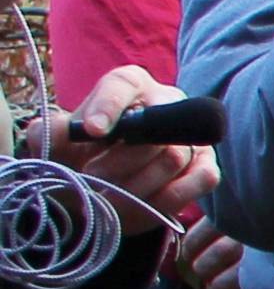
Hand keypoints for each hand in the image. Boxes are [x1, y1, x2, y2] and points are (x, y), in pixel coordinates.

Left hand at [35, 63, 208, 226]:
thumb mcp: (56, 144)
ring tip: (110, 197)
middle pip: (157, 125)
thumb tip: (68, 130)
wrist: (104, 185)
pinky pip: (202, 179)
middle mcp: (166, 101)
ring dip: (138, 185)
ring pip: (175, 157)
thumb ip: (51, 133)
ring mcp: (191, 134)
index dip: (109, 106)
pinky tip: (144, 204)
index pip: (123, 84)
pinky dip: (171, 196)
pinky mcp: (207, 165)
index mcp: (127, 86)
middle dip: (120, 160)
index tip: (92, 132)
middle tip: (93, 179)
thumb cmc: (81, 157)